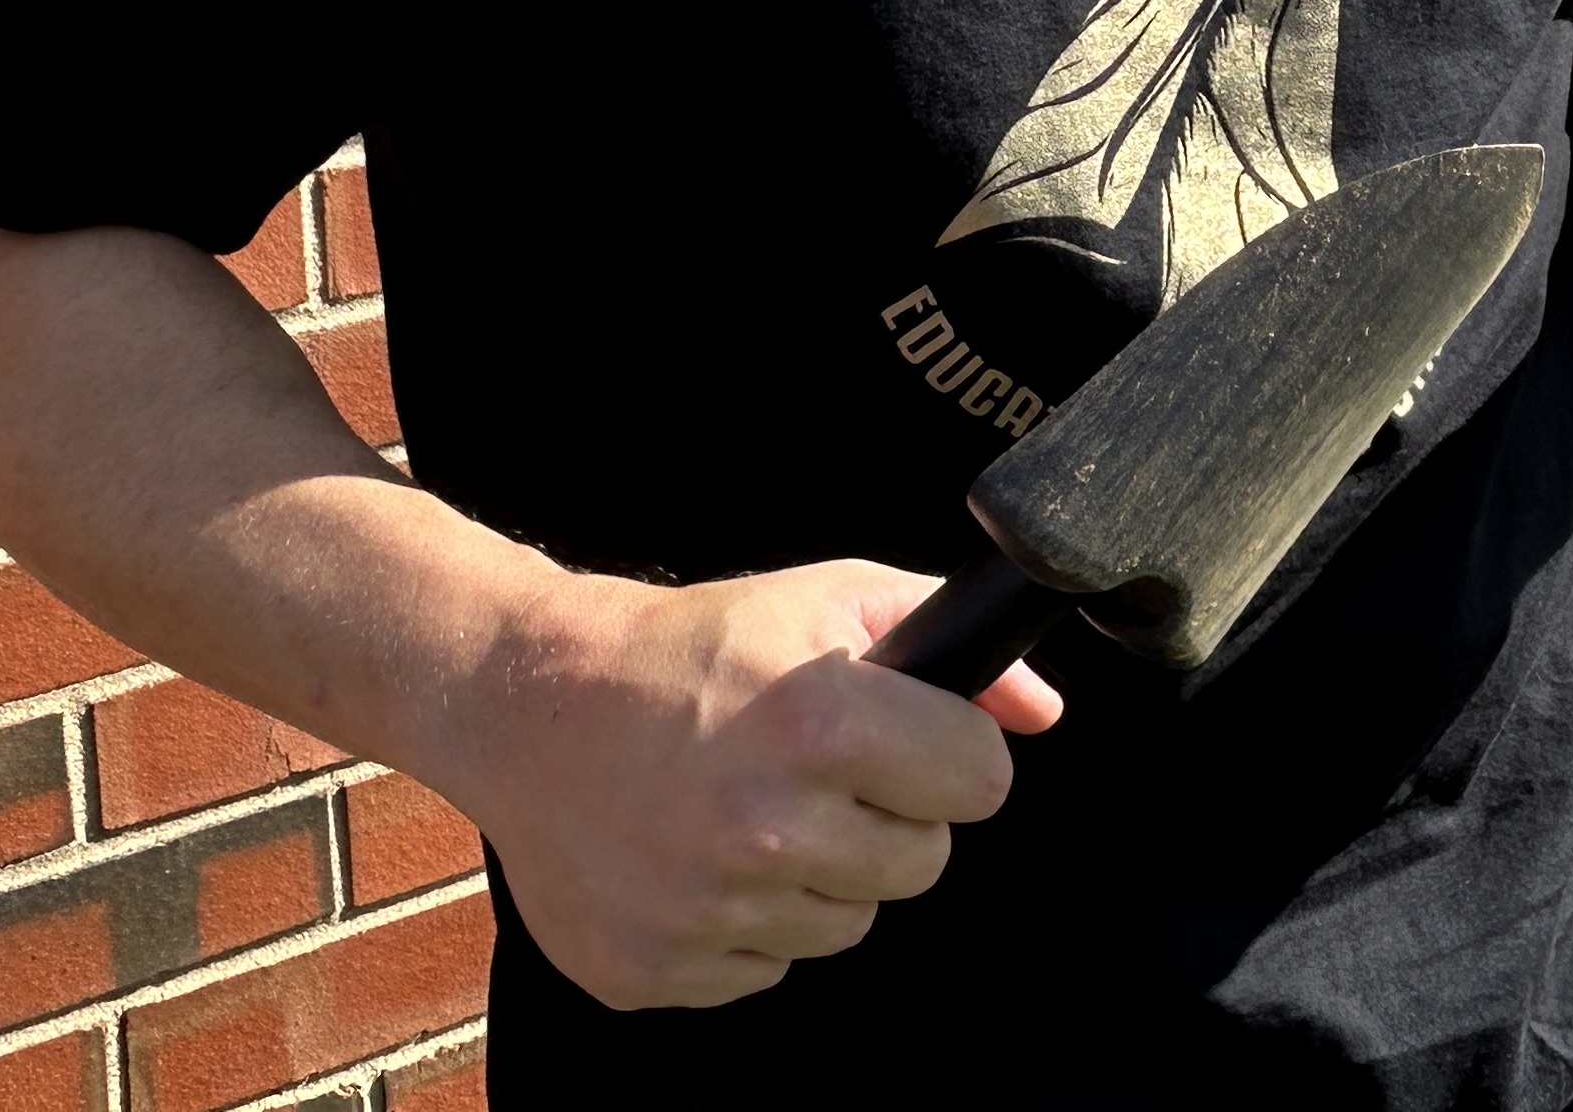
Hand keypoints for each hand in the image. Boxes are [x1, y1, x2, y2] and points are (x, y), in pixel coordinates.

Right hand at [447, 556, 1063, 1009]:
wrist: (531, 704)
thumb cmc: (686, 650)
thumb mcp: (821, 602)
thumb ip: (942, 642)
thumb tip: (1041, 712)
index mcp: (820, 722)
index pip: (981, 783)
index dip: (953, 756)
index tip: (913, 743)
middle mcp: (767, 827)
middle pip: (923, 865)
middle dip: (887, 819)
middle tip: (816, 774)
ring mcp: (709, 911)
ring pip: (847, 925)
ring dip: (816, 876)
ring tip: (750, 809)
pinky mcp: (658, 971)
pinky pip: (763, 970)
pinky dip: (744, 925)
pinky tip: (698, 857)